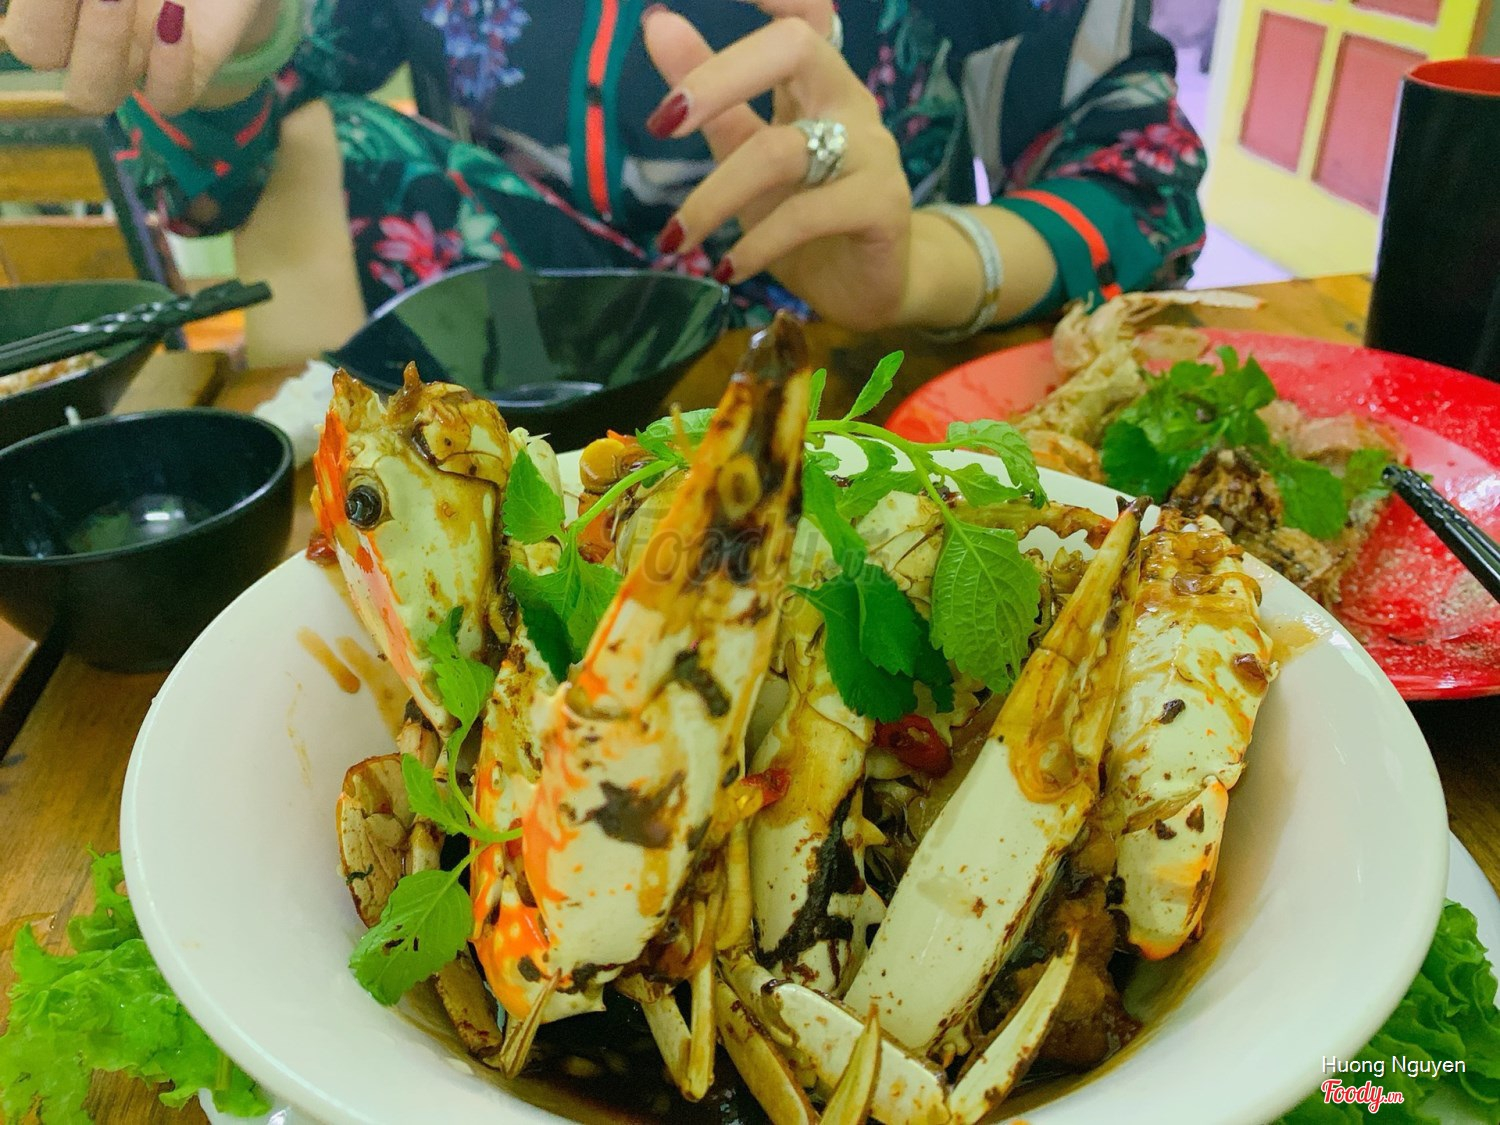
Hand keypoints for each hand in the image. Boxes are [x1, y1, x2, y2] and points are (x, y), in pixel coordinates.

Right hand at [3, 0, 277, 114]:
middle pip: (38, 52)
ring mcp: (135, 56)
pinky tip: (175, 19)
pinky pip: (169, 99)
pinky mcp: (188, 71)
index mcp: (54, 0)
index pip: (25, 20)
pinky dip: (169, 67)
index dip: (36, 1)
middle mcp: (84, 28)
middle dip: (50, 14)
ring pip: (93, 92)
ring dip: (100, 44)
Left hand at [642, 2, 916, 332]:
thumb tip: (656, 24)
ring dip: (716, 196)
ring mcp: (872, 150)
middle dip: (719, 77)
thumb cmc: (804, 217)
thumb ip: (709, 98)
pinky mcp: (883, 204)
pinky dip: (757, 244)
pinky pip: (807, 215)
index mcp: (815, 79)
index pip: (803, 10)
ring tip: (675, 237)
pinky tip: (727, 269)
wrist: (864, 287)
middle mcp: (848, 100)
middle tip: (664, 122)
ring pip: (783, 151)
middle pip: (795, 47)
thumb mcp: (745, 154)